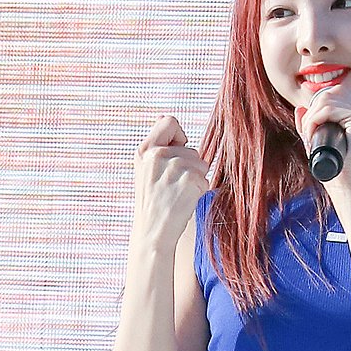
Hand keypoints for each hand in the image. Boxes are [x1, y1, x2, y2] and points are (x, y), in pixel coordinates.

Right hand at [133, 114, 210, 254]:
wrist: (152, 233)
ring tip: (177, 194)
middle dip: (189, 166)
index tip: (176, 152)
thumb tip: (165, 116)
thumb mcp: (146, 169)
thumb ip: (158, 145)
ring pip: (200, 163)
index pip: (170, 121)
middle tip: (173, 187)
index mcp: (144, 150)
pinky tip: (184, 201)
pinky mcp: (190, 180)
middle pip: (191, 148)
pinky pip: (205, 178)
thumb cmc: (153, 203)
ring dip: (195, 179)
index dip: (179, 136)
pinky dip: (200, 191)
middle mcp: (157, 155)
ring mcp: (174, 167)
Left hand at [295, 85, 350, 203]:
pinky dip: (314, 120)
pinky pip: (329, 110)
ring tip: (308, 137)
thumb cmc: (338, 170)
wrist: (349, 188)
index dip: (315, 112)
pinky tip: (311, 134)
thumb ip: (311, 125)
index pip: (333, 101)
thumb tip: (300, 108)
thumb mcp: (321, 143)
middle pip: (328, 99)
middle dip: (310, 115)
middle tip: (306, 136)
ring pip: (326, 103)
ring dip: (310, 119)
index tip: (308, 132)